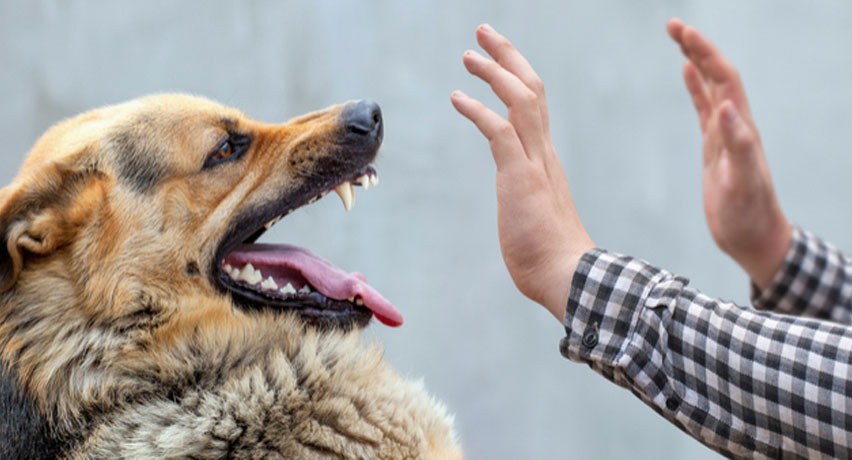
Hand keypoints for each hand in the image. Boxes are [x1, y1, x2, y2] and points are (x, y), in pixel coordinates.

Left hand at [452, 24, 594, 320]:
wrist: (567, 276)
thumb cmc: (549, 256)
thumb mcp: (533, 216)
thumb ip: (527, 200)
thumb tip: (521, 207)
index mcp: (545, 159)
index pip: (534, 105)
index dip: (516, 76)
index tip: (497, 59)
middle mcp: (543, 153)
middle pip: (531, 89)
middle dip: (507, 56)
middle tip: (484, 33)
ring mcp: (534, 163)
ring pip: (520, 100)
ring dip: (494, 72)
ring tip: (468, 54)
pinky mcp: (520, 177)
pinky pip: (499, 131)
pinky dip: (478, 110)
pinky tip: (457, 97)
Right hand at [667, 18, 791, 288]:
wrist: (753, 238)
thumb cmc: (749, 215)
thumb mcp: (743, 182)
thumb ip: (738, 144)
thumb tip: (725, 106)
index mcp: (741, 128)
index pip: (723, 79)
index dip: (705, 53)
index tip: (682, 32)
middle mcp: (735, 124)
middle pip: (717, 74)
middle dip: (697, 47)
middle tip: (672, 25)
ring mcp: (725, 134)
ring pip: (711, 87)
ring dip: (696, 60)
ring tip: (678, 38)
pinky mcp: (715, 147)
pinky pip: (703, 108)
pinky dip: (695, 87)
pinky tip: (686, 74)